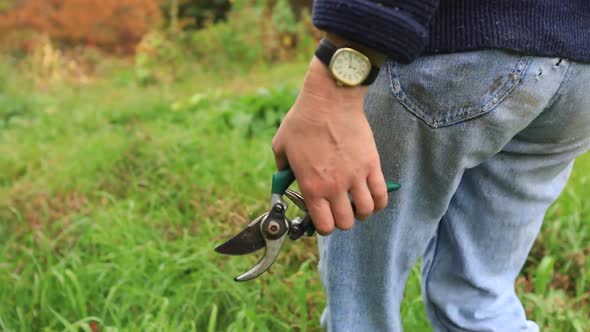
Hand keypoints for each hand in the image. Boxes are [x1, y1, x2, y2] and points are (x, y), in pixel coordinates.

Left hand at [272, 57, 387, 234]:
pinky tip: (372, 197)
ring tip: (356, 203)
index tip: (322, 217)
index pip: (323, 225)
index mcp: (311, 186)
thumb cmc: (302, 120)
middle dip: (342, 220)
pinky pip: (382, 195)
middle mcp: (335, 187)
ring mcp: (356, 177)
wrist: (329, 100)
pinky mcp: (372, 165)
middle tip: (339, 208)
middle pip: (345, 223)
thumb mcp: (281, 146)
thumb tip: (285, 180)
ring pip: (366, 212)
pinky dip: (379, 202)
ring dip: (361, 212)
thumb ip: (282, 169)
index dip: (323, 226)